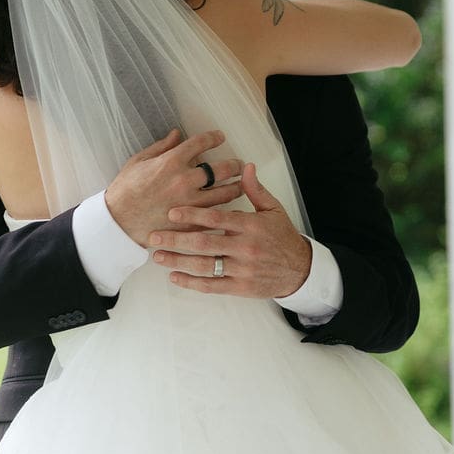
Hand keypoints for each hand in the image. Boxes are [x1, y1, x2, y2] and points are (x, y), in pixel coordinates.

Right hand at [104, 129, 243, 247]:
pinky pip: (215, 216)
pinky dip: (224, 211)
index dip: (214, 137)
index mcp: (171, 161)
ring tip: (241, 185)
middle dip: (234, 165)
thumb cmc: (125, 189)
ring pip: (225, 194)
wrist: (117, 221)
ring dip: (236, 188)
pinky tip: (229, 208)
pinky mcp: (190, 222)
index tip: (220, 137)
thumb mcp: (139, 161)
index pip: (201, 143)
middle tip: (239, 165)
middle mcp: (185, 180)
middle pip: (221, 169)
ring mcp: (189, 203)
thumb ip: (161, 146)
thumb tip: (177, 134)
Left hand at [149, 163, 310, 299]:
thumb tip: (246, 166)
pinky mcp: (240, 287)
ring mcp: (242, 269)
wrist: (300, 269)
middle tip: (153, 236)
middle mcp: (245, 248)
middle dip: (176, 239)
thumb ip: (256, 189)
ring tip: (158, 256)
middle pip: (204, 243)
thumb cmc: (283, 236)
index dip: (193, 215)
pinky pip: (212, 286)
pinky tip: (175, 277)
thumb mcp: (273, 209)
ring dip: (178, 261)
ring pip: (205, 266)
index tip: (172, 212)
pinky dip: (191, 283)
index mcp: (251, 225)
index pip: (216, 219)